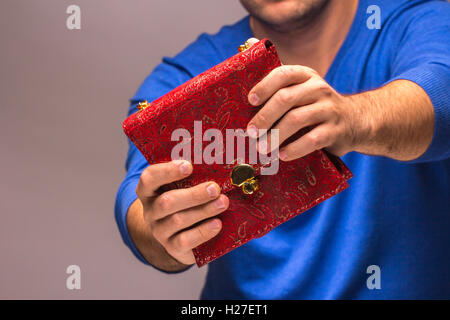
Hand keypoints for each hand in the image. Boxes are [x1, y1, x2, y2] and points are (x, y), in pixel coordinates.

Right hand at [134, 160, 228, 265]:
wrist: (182, 235)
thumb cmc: (186, 203)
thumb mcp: (184, 188)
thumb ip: (194, 178)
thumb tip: (218, 167)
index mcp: (149, 191)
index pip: (149, 178)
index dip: (167, 171)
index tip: (188, 166)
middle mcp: (150, 211)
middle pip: (166, 201)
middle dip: (193, 195)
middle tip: (214, 188)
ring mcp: (160, 231)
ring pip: (178, 220)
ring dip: (203, 210)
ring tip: (223, 203)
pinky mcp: (172, 247)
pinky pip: (185, 240)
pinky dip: (203, 231)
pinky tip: (217, 224)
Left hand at [246, 64, 368, 160]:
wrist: (354, 121)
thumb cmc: (314, 106)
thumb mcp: (300, 88)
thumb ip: (277, 80)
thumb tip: (247, 51)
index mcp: (305, 75)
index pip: (283, 74)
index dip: (264, 86)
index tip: (250, 101)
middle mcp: (318, 88)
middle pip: (286, 98)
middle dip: (264, 116)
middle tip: (250, 132)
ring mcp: (329, 109)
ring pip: (297, 119)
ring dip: (275, 136)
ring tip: (261, 148)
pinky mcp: (335, 131)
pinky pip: (312, 140)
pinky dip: (294, 149)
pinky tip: (282, 155)